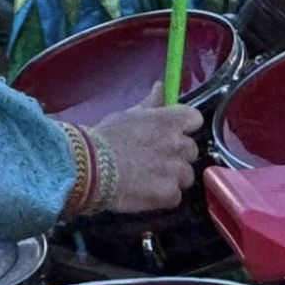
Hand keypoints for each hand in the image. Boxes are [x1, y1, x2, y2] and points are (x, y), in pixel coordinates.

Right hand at [88, 83, 201, 214]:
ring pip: (185, 175)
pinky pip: (175, 196)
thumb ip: (149, 104)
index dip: (185, 127)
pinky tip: (144, 192)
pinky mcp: (170, 193)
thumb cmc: (104, 139)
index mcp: (169, 121)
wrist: (89, 168)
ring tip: (148, 178)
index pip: (195, 119)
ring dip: (172, 178)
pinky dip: (163, 197)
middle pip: (191, 150)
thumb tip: (160, 88)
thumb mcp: (126, 115)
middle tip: (154, 159)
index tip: (174, 133)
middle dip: (177, 155)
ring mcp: (176, 170)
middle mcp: (178, 144)